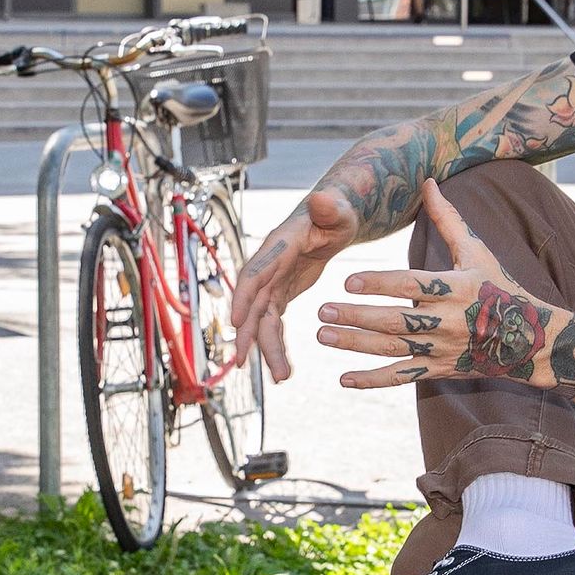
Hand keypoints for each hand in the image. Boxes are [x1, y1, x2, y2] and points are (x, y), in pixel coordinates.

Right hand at [228, 185, 366, 378]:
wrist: (334, 219)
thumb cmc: (337, 213)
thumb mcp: (338, 211)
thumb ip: (329, 207)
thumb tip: (322, 198)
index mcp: (278, 246)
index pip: (254, 272)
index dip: (243, 296)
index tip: (236, 321)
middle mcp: (268, 266)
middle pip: (254, 304)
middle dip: (248, 333)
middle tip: (245, 361)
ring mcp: (272, 282)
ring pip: (263, 320)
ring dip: (266, 348)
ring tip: (279, 376)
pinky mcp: (280, 293)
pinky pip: (272, 322)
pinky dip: (274, 344)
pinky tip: (281, 368)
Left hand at [316, 182, 554, 391]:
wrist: (529, 339)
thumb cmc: (499, 286)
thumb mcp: (478, 251)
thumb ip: (449, 219)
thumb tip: (428, 181)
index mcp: (456, 288)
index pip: (411, 286)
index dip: (379, 284)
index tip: (347, 281)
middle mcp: (447, 321)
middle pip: (395, 321)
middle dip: (356, 316)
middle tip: (321, 309)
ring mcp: (442, 349)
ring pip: (392, 349)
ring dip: (355, 344)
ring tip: (322, 335)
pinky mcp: (438, 370)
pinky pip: (401, 377)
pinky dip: (372, 380)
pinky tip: (343, 379)